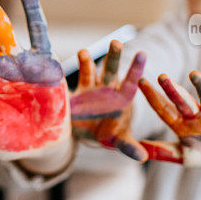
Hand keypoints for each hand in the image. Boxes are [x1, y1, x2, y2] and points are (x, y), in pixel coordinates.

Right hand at [70, 40, 150, 160]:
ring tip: (83, 52)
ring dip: (87, 61)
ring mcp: (89, 88)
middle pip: (111, 70)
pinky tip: (57, 69)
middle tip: (116, 42)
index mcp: (122, 98)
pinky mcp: (74, 94)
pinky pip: (69, 84)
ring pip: (89, 71)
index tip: (142, 53)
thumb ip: (129, 146)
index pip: (130, 81)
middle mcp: (107, 88)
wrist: (87, 132)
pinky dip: (64, 79)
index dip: (135, 69)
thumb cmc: (109, 132)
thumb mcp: (118, 139)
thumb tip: (144, 158)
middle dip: (113, 56)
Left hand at [138, 66, 200, 166]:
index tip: (141, 82)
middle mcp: (196, 116)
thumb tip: (140, 149)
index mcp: (182, 124)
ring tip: (194, 74)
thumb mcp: (184, 156)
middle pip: (183, 101)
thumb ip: (165, 152)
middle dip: (173, 90)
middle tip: (162, 77)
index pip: (164, 109)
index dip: (153, 97)